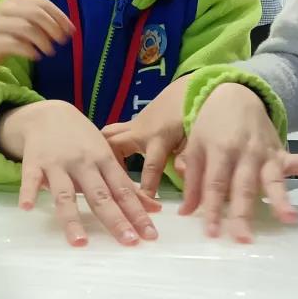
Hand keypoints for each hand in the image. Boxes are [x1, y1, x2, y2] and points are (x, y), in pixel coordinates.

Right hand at [0, 0, 73, 85]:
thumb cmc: (2, 39)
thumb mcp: (20, 25)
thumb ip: (39, 22)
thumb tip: (68, 28)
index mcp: (13, 2)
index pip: (40, 2)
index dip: (58, 15)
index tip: (70, 30)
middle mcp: (3, 9)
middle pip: (34, 13)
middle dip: (53, 27)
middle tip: (61, 42)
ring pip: (25, 27)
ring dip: (42, 40)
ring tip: (49, 51)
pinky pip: (13, 43)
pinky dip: (28, 50)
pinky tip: (36, 56)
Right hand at [0, 100, 161, 246]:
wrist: (49, 114)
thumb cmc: (83, 140)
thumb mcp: (106, 155)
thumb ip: (126, 185)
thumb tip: (155, 209)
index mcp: (104, 160)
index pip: (123, 191)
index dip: (137, 213)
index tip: (149, 235)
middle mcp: (83, 163)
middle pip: (100, 195)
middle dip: (115, 219)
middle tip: (128, 241)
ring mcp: (58, 164)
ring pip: (66, 194)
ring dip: (72, 218)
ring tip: (80, 242)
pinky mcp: (34, 163)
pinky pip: (31, 180)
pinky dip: (29, 192)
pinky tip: (27, 208)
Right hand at [103, 75, 191, 197]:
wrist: (185, 92)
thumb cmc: (190, 116)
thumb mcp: (194, 138)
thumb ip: (186, 157)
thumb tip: (180, 174)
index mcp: (157, 138)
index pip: (150, 167)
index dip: (146, 189)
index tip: (144, 206)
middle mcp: (139, 132)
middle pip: (114, 146)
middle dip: (110, 167)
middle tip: (114, 187)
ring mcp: (132, 126)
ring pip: (107, 137)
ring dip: (103, 155)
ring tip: (105, 175)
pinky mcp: (130, 125)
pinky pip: (110, 134)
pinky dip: (105, 147)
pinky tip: (107, 163)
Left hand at [180, 83, 297, 241]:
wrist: (233, 95)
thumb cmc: (210, 126)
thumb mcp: (195, 147)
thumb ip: (192, 180)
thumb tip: (186, 213)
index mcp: (219, 150)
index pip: (215, 184)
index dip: (212, 209)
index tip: (212, 234)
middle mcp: (244, 153)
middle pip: (243, 186)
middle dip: (243, 212)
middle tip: (244, 238)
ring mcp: (266, 153)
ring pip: (273, 178)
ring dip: (281, 198)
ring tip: (289, 218)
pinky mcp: (281, 152)